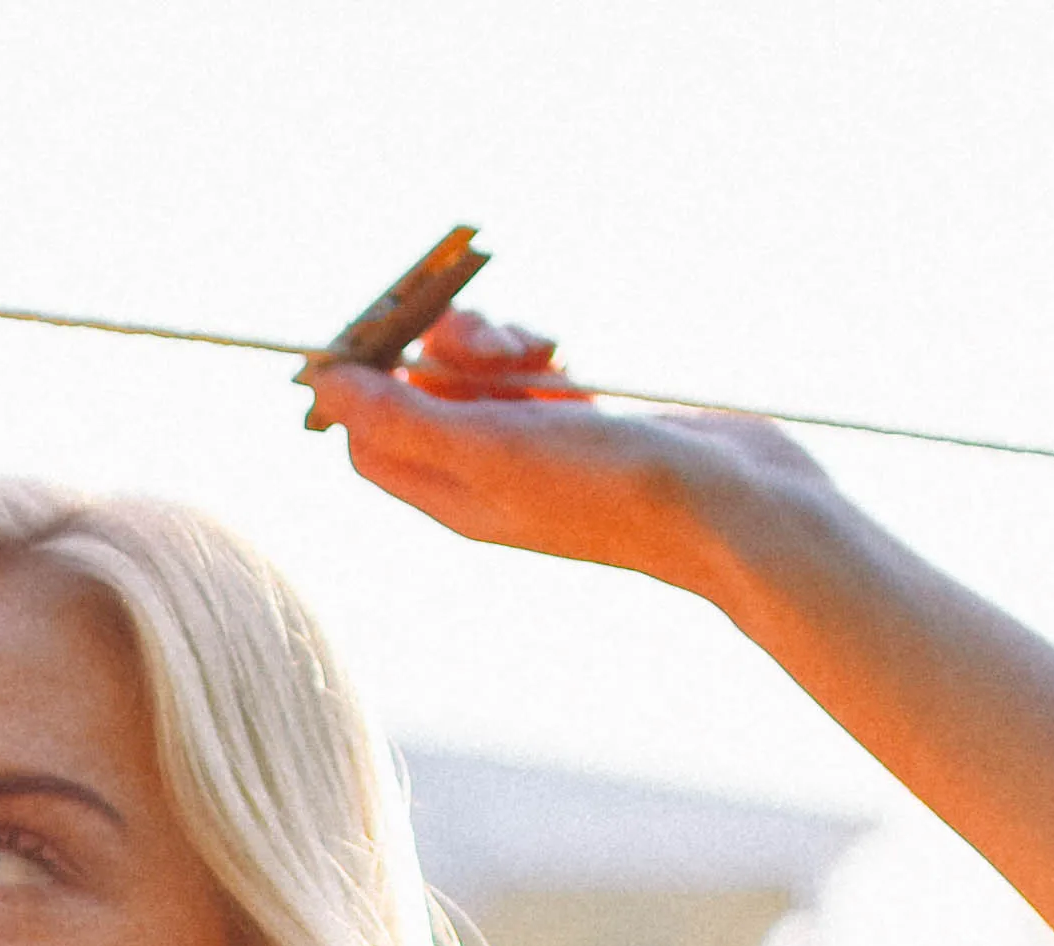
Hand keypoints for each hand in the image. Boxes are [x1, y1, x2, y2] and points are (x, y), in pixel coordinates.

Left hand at [303, 310, 841, 600]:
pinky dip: (534, 352)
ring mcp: (534, 448)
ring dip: (492, 342)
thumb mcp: (491, 447)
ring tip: (536, 350)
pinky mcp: (581, 421)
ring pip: (477, 375)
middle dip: (439, 348)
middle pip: (420, 395)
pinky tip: (563, 356)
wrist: (731, 506)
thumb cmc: (608, 485)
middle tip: (484, 339)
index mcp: (451, 495)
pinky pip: (529, 373)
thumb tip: (322, 385)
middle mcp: (485, 476)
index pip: (368, 437)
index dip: (365, 381)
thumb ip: (402, 418)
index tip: (384, 330)